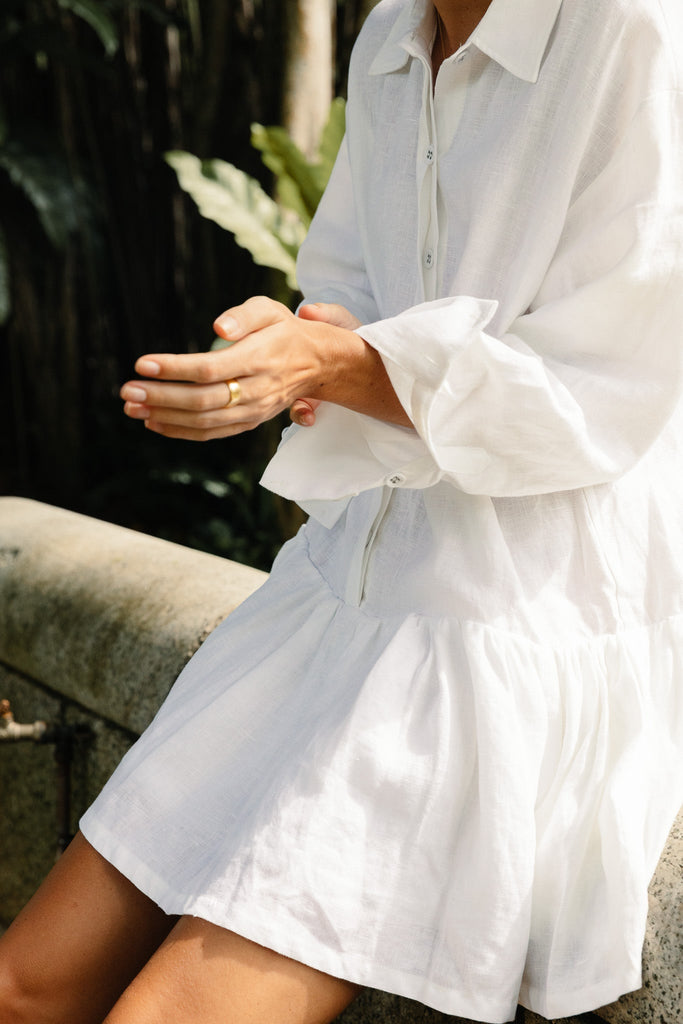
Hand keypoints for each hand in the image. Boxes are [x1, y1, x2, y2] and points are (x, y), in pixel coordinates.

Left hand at [119, 296, 362, 441]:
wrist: (318, 364)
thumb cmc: (285, 331)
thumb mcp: (270, 309)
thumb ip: (244, 315)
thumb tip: (217, 329)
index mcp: (259, 359)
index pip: (210, 369)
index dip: (174, 369)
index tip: (143, 364)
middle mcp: (256, 390)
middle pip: (202, 400)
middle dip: (160, 397)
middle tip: (126, 391)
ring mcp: (252, 411)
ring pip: (204, 421)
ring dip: (164, 417)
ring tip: (132, 408)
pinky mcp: (248, 422)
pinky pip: (211, 433)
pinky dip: (180, 431)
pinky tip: (154, 423)